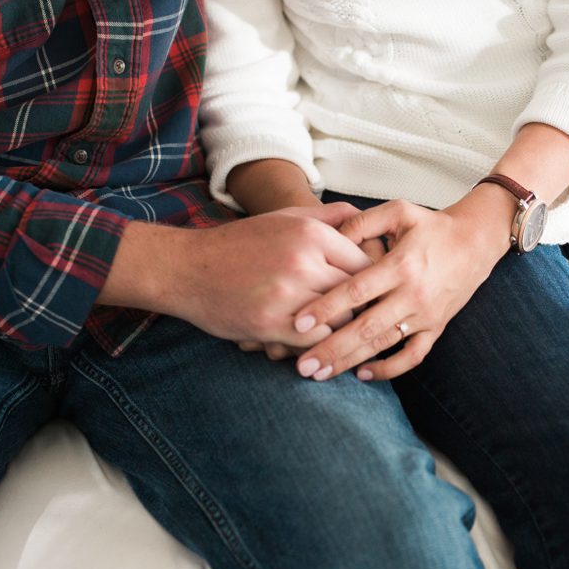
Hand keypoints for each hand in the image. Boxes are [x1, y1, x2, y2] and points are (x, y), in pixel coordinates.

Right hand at [100, 203, 371, 346]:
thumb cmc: (240, 243)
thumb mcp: (284, 218)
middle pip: (357, 294)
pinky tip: (324, 352)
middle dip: (367, 310)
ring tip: (356, 342)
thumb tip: (364, 217)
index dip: (376, 283)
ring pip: (340, 320)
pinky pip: (314, 341)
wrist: (188, 268)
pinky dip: (322, 346)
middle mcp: (303, 261)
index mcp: (311, 234)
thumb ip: (328, 216)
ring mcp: (287, 294)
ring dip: (346, 332)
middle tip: (378, 324)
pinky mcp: (270, 323)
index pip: (365, 263)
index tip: (381, 297)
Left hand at [290, 186, 516, 380]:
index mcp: (401, 265)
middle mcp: (413, 294)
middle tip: (303, 366)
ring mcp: (426, 315)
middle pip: (366, 327)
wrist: (476, 242)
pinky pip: (413, 356)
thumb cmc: (432, 225)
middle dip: (332, 348)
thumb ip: (362, 222)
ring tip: (321, 374)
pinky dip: (390, 369)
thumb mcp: (399, 211)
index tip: (299, 322)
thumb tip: (328, 239)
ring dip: (351, 362)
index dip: (327, 307)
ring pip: (384, 345)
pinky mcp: (436, 327)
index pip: (357, 290)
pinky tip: (364, 373)